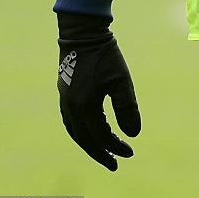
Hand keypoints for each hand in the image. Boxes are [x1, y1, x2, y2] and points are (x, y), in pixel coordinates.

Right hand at [57, 12, 140, 170]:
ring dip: (90, 144)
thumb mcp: (121, 80)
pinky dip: (81, 132)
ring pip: (76, 133)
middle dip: (101, 153)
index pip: (101, 137)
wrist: (83, 33)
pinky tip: (91, 131)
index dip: (116, 147)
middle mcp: (71, 108)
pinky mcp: (64, 94)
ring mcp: (65, 101)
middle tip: (115, 164)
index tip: (131, 152)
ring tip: (104, 151)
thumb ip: (127, 108)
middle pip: (85, 140)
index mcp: (85, 107)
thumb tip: (134, 134)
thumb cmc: (105, 55)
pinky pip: (71, 122)